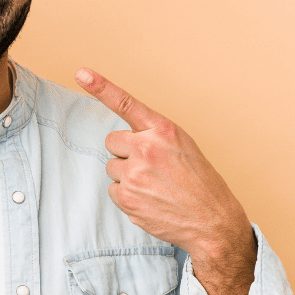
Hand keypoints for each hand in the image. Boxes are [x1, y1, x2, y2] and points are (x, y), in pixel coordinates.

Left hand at [74, 68, 255, 294]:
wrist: (213, 221)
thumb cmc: (199, 182)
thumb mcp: (183, 146)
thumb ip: (155, 136)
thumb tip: (125, 138)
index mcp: (164, 130)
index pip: (126, 104)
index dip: (100, 86)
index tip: (81, 73)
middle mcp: (147, 148)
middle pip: (112, 142)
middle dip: (125, 153)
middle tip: (151, 167)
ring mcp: (135, 173)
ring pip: (112, 167)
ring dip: (127, 176)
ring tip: (155, 186)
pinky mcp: (127, 197)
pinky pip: (113, 190)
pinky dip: (127, 196)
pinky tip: (150, 200)